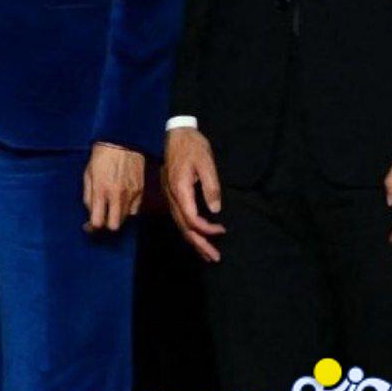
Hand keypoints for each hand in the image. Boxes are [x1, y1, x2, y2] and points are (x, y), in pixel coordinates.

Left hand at [83, 142, 143, 232]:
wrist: (122, 140)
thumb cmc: (102, 155)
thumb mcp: (88, 174)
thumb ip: (89, 196)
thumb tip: (90, 213)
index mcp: (101, 190)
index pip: (98, 221)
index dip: (92, 227)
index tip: (90, 226)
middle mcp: (117, 194)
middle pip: (114, 226)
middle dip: (107, 225)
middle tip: (102, 218)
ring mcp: (131, 193)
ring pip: (126, 219)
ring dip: (117, 216)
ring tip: (112, 207)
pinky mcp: (141, 190)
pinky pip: (135, 210)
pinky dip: (128, 209)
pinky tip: (122, 201)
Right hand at [162, 127, 225, 261]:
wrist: (174, 133)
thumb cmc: (192, 146)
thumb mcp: (206, 162)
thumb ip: (210, 185)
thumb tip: (215, 209)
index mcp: (180, 189)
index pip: (192, 218)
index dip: (207, 229)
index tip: (222, 230)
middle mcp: (172, 196)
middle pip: (183, 227)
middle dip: (199, 244)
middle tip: (215, 258)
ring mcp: (169, 195)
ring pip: (179, 224)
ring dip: (193, 240)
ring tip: (207, 254)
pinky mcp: (171, 193)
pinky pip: (178, 217)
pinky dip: (188, 230)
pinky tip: (196, 235)